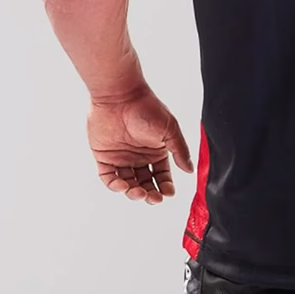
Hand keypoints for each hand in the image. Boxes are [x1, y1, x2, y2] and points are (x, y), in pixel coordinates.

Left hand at [87, 84, 193, 204]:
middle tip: (154, 198)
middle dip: (151, 194)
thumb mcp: (169, 129)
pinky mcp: (104, 157)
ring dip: (134, 192)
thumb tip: (190, 170)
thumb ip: (180, 151)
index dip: (165, 186)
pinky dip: (115, 186)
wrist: (120, 95)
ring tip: (139, 193)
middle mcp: (139, 156)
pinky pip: (109, 178)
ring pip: (128, 184)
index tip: (168, 193)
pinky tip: (123, 186)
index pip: (162, 175)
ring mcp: (121, 158)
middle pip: (146, 183)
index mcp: (156, 150)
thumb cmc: (147, 108)